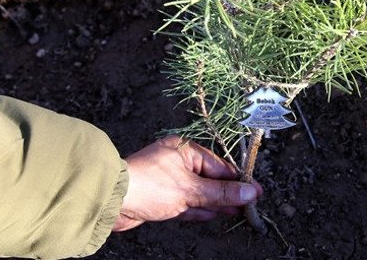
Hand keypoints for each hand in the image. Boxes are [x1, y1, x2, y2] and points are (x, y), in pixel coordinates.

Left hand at [112, 135, 261, 230]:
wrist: (110, 200)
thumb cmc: (149, 186)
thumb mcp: (191, 190)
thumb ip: (221, 193)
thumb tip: (249, 193)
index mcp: (186, 150)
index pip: (220, 166)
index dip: (238, 181)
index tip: (255, 193)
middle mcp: (177, 161)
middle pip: (210, 179)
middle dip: (228, 193)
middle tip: (249, 206)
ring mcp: (168, 180)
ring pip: (199, 192)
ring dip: (215, 203)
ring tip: (236, 212)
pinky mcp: (161, 197)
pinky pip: (186, 202)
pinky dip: (199, 209)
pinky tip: (213, 215)